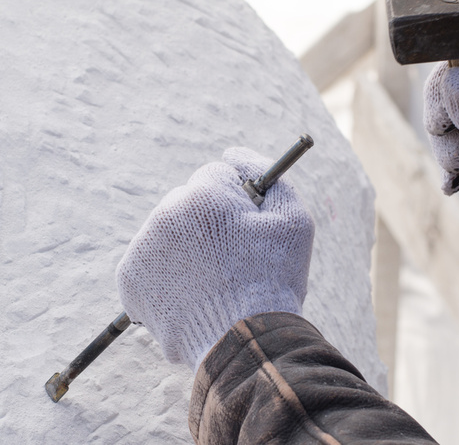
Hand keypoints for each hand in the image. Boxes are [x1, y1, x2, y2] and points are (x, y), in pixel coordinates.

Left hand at [116, 147, 314, 370]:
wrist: (244, 342)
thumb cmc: (274, 278)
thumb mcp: (293, 218)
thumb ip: (266, 174)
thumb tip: (232, 154)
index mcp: (203, 195)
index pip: (216, 174)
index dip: (237, 201)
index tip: (245, 228)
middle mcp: (165, 214)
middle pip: (188, 201)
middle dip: (208, 221)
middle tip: (230, 257)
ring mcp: (142, 248)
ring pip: (168, 230)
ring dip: (187, 245)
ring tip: (212, 279)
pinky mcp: (129, 279)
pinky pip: (151, 260)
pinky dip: (168, 271)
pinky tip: (192, 290)